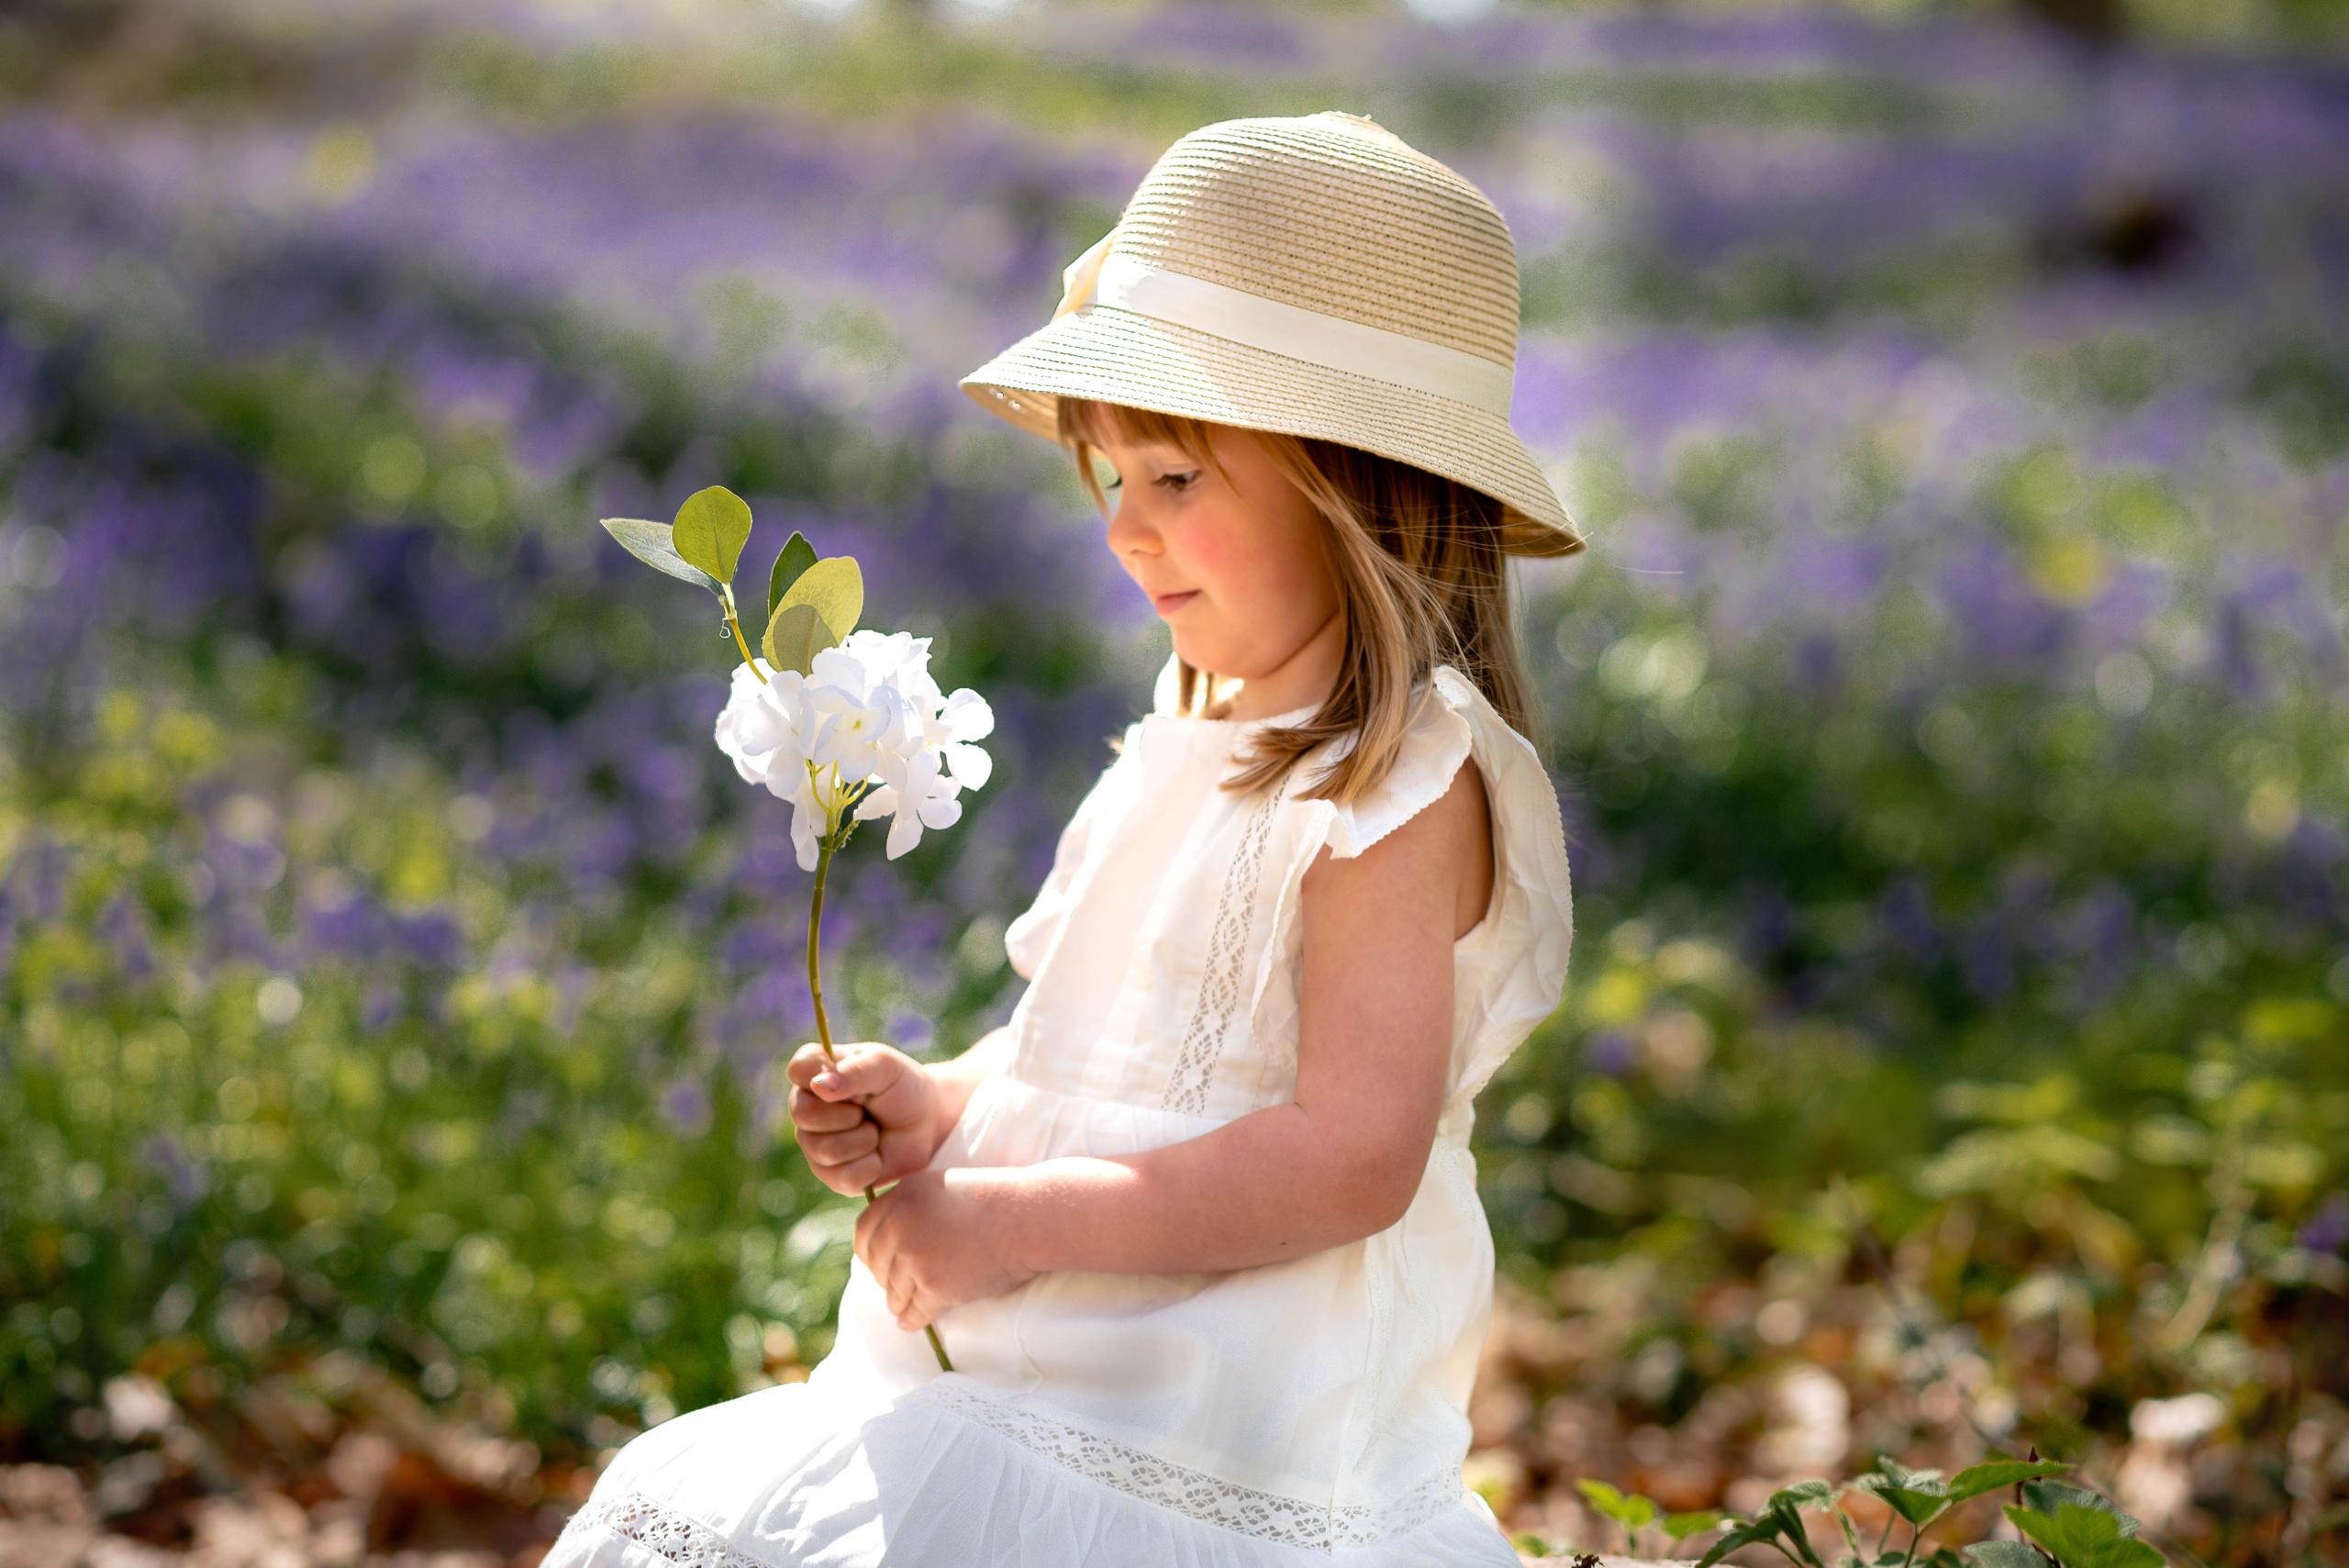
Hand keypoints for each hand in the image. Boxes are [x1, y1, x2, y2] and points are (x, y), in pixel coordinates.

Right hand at [787, 1042, 947, 1194]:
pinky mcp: (831, 1176)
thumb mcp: (885, 1066)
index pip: (798, 1069)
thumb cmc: (902, 1086)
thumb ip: (854, 1071)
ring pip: (825, 1150)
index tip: (853, 1082)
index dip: (824, 1077)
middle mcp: (806, 1108)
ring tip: (875, 1130)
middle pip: (805, 1114)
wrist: (927, 1123)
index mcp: (814, 1073)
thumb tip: (819, 1085)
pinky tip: (877, 1154)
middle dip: (849, 1114)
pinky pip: (843, 1178)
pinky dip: (870, 1167)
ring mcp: (814, 1145)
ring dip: (864, 1140)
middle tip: (868, 1110)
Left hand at [856, 1169, 1039, 1331]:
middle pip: (876, 1262)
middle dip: (883, 1278)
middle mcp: (901, 1224)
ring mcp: (916, 1256)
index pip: (864, 1230)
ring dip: (899, 1301)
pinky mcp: (934, 1285)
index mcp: (903, 1196)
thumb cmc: (996, 1200)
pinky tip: (910, 1323)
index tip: (876, 1262)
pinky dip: (912, 1320)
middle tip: (894, 1286)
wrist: (1028, 1217)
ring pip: (894, 1290)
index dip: (868, 1250)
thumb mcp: (942, 1187)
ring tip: (904, 1307)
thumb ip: (913, 1206)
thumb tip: (889, 1239)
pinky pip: (914, 1311)